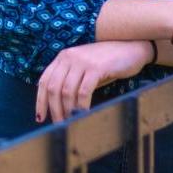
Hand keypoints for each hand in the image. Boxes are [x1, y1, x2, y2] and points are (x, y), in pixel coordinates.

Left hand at [36, 41, 150, 122]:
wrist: (132, 48)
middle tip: (59, 124)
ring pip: (67, 92)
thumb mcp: (84, 68)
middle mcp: (70, 56)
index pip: (44, 81)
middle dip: (54, 110)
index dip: (40, 101)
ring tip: (71, 121)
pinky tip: (84, 114)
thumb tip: (59, 107)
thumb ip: (71, 80)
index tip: (41, 117)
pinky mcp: (96, 67)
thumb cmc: (108, 62)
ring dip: (67, 110)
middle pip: (53, 88)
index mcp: (64, 56)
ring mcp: (82, 61)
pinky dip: (82, 106)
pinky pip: (84, 92)